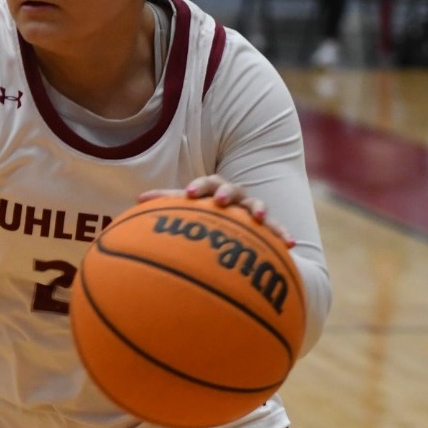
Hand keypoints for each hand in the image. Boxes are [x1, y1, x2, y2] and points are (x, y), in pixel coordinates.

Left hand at [138, 175, 295, 247]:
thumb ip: (164, 205)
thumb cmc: (198, 214)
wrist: (224, 220)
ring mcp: (248, 208)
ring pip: (253, 205)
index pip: (203, 183)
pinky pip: (275, 228)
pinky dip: (281, 233)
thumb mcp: (182, 210)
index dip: (198, 187)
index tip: (189, 194)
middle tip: (219, 201)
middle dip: (224, 193)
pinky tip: (290, 244)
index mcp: (209, 190)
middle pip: (229, 188)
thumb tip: (137, 199)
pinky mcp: (263, 224)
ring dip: (257, 209)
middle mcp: (230, 195)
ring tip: (260, 218)